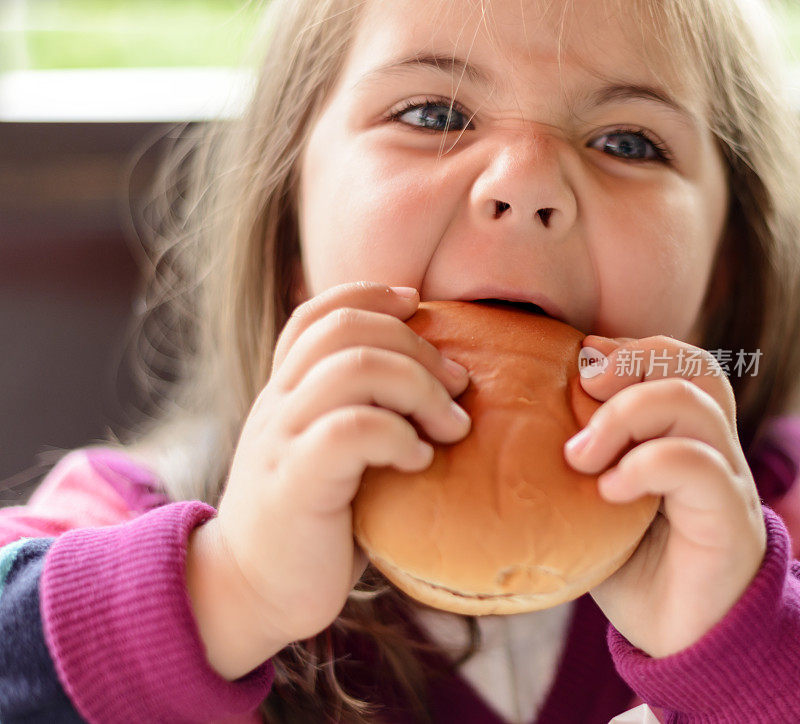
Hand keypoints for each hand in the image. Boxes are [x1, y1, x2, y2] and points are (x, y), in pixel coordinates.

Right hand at [206, 281, 470, 649]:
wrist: (252, 592)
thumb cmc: (312, 521)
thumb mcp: (329, 454)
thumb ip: (359, 414)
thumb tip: (436, 389)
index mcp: (285, 392)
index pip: (315, 315)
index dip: (367, 294)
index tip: (417, 303)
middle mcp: (278, 404)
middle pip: (344, 330)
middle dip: (416, 346)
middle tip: (459, 384)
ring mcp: (281, 440)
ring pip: (353, 369)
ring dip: (419, 389)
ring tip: (452, 427)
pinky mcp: (294, 484)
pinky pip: (350, 431)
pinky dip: (398, 436)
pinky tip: (418, 461)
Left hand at [564, 334, 766, 657]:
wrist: (676, 634)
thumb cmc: (627, 560)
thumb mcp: (591, 498)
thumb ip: (574, 455)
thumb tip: (512, 416)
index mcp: (680, 433)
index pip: (675, 361)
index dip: (628, 350)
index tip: (577, 364)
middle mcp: (710, 447)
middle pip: (692, 367)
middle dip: (632, 362)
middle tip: (580, 388)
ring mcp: (725, 479)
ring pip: (692, 405)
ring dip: (623, 417)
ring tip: (580, 458)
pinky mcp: (729, 519)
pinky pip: (698, 466)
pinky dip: (646, 465)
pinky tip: (609, 491)